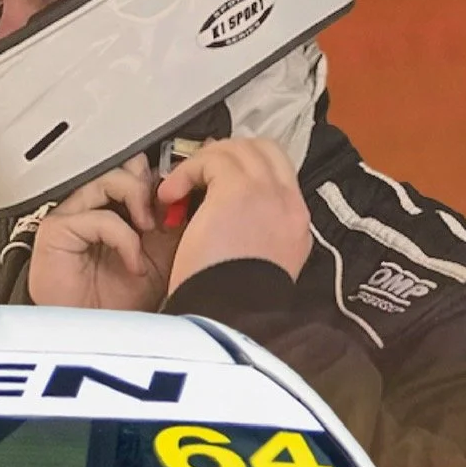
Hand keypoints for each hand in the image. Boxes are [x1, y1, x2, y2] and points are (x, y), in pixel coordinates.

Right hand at [27, 155, 182, 310]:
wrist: (93, 337)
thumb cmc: (119, 303)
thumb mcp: (162, 256)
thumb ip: (173, 223)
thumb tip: (195, 191)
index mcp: (118, 206)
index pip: (142, 171)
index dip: (166, 177)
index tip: (189, 188)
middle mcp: (94, 204)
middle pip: (125, 164)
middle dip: (153, 184)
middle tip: (168, 210)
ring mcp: (73, 213)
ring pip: (111, 178)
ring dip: (138, 200)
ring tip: (148, 232)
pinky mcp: (57, 229)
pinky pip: (98, 216)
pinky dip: (124, 239)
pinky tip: (134, 264)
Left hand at [157, 137, 311, 294]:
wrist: (231, 317)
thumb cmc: (230, 306)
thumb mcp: (253, 270)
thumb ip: (251, 240)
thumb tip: (228, 223)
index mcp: (295, 228)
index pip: (279, 177)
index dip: (246, 172)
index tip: (216, 183)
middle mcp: (289, 204)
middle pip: (264, 152)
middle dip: (228, 156)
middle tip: (198, 174)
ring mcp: (268, 193)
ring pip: (239, 149)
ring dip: (204, 162)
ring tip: (178, 189)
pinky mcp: (238, 190)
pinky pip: (212, 160)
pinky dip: (186, 171)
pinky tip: (170, 195)